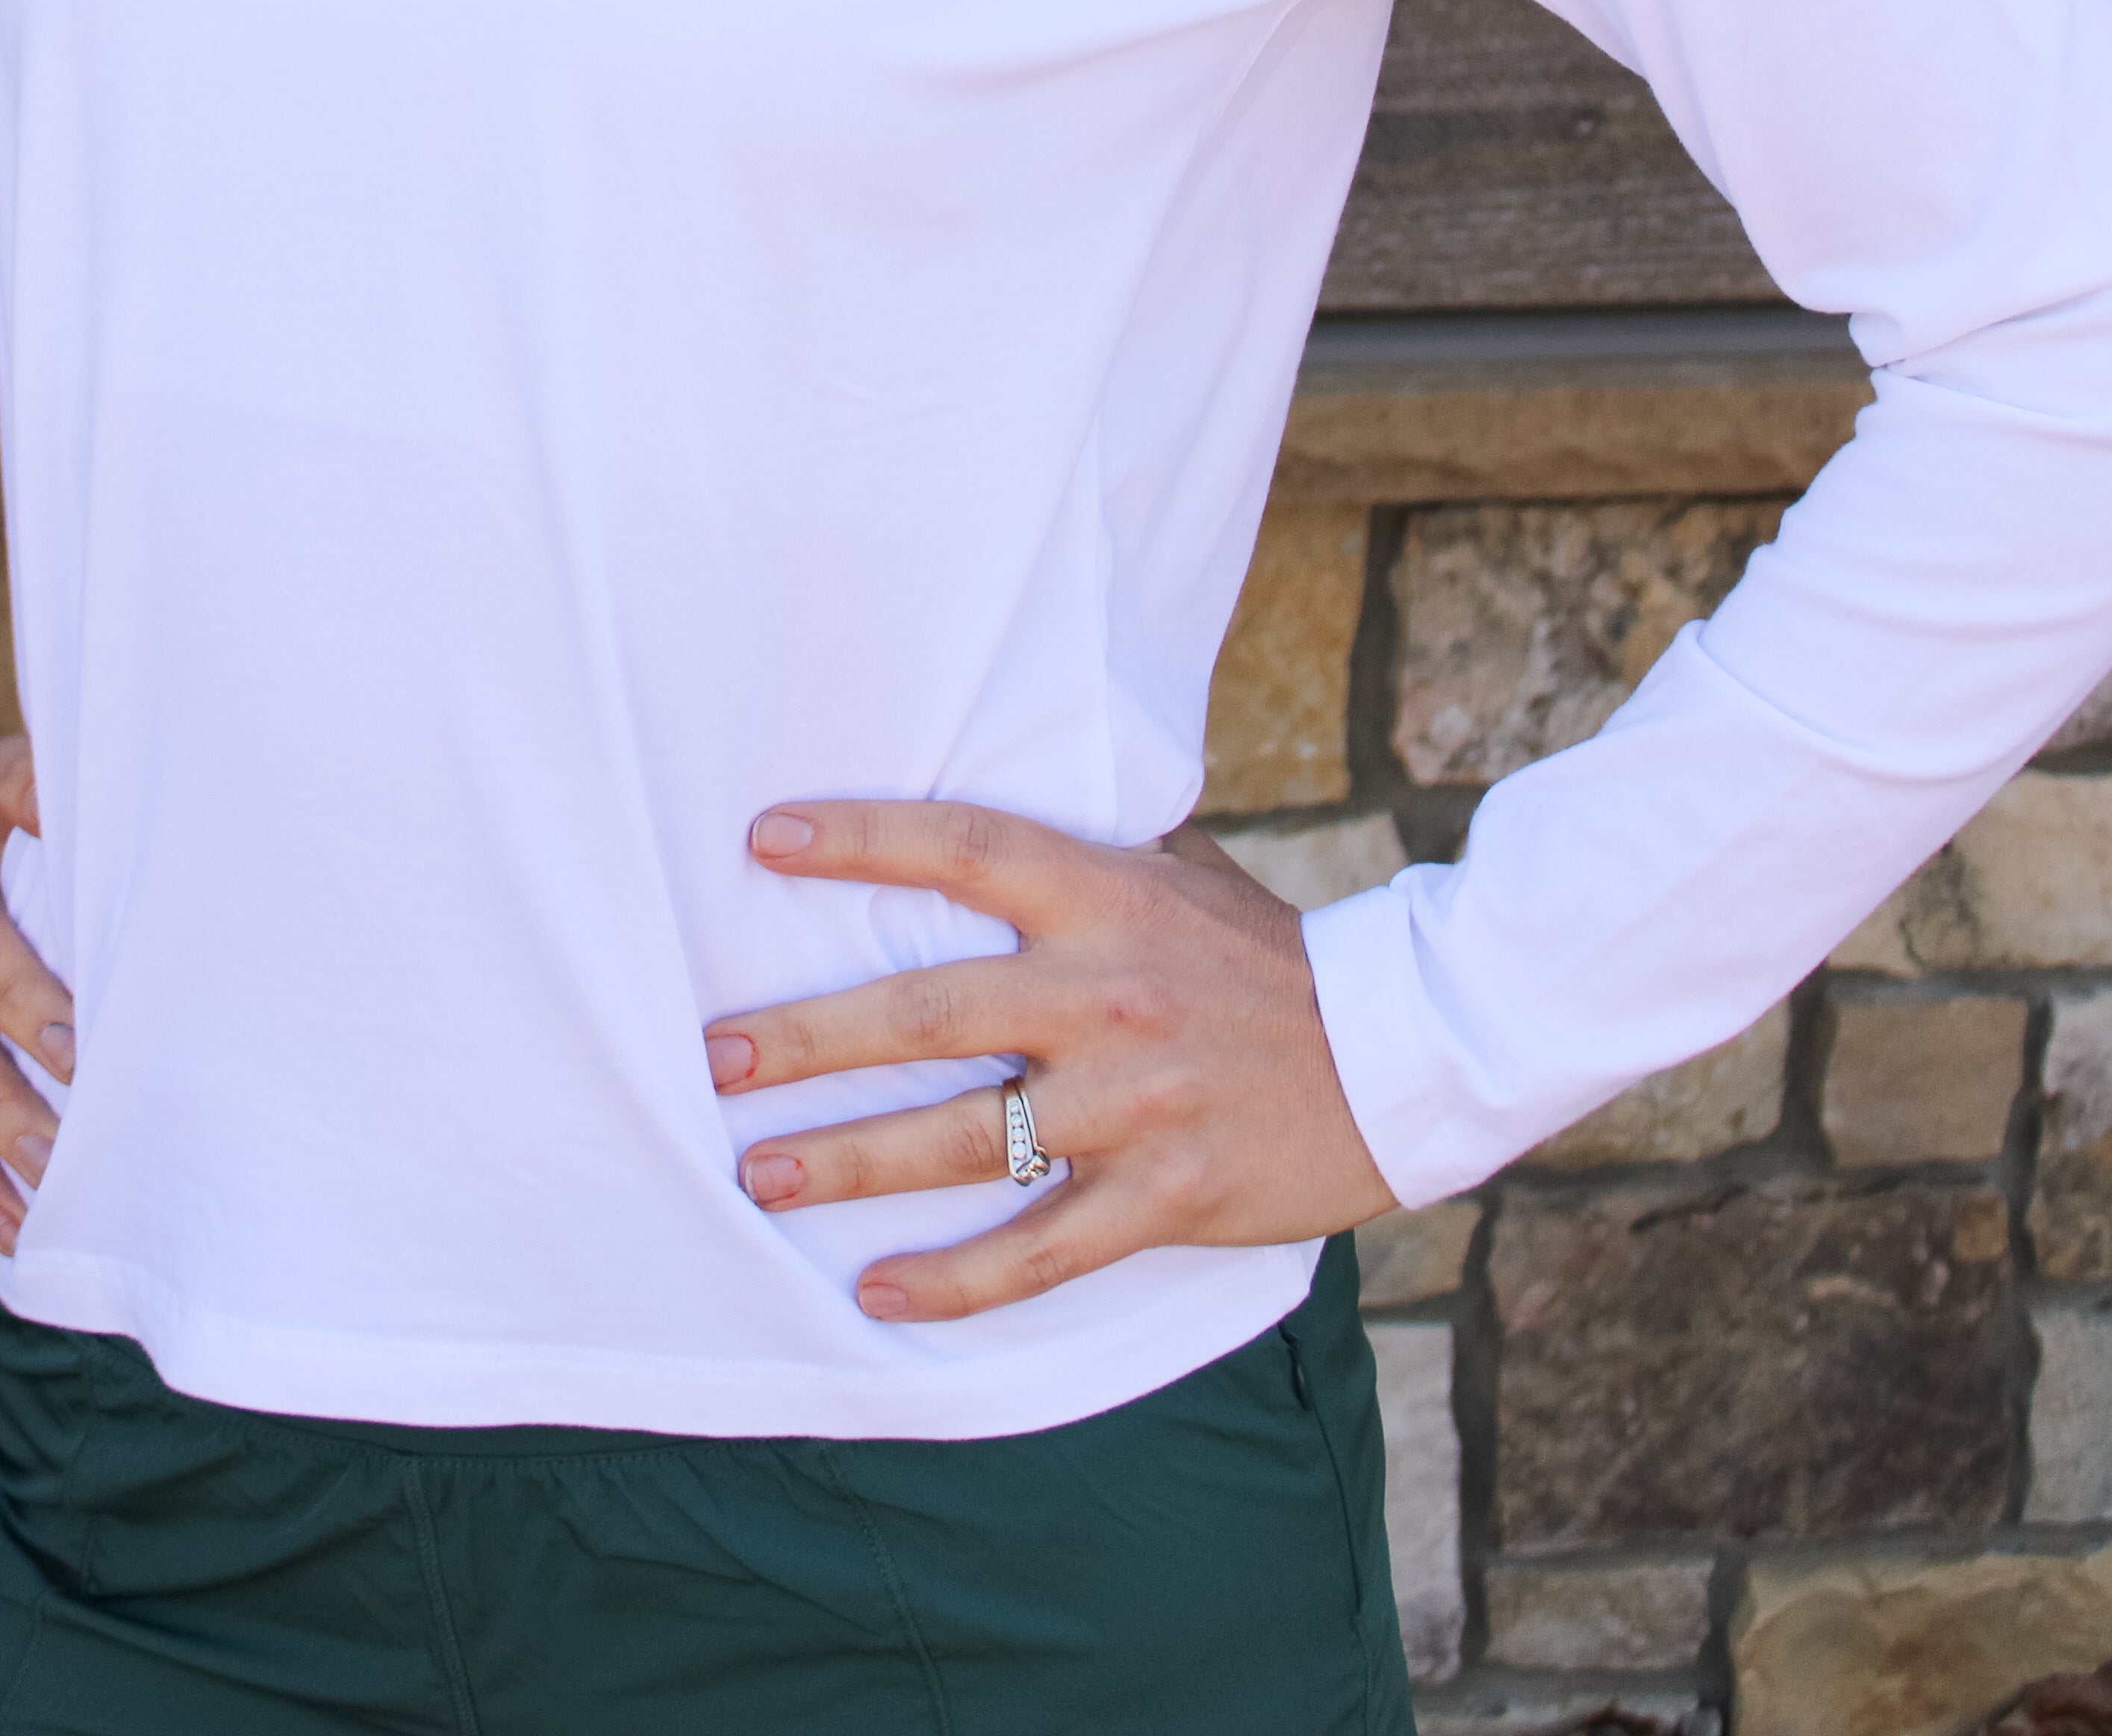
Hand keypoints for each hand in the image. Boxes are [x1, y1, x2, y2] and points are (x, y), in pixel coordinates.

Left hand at [703, 797, 1391, 1323]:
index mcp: (1105, 896)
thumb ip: (1081, 850)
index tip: (762, 840)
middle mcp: (1107, 993)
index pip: (961, 849)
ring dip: (847, 1160)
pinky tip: (873, 1288)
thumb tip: (970, 823)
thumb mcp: (1177, 870)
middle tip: (715, 1058)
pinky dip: (950, 1279)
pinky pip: (1035, 1250)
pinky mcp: (1163, 1195)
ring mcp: (1133, 1102)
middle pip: (928, 1012)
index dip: (859, 839)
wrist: (1397, 1051)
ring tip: (757, 1173)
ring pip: (962, 1139)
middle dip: (808, 1037)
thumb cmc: (1264, 954)